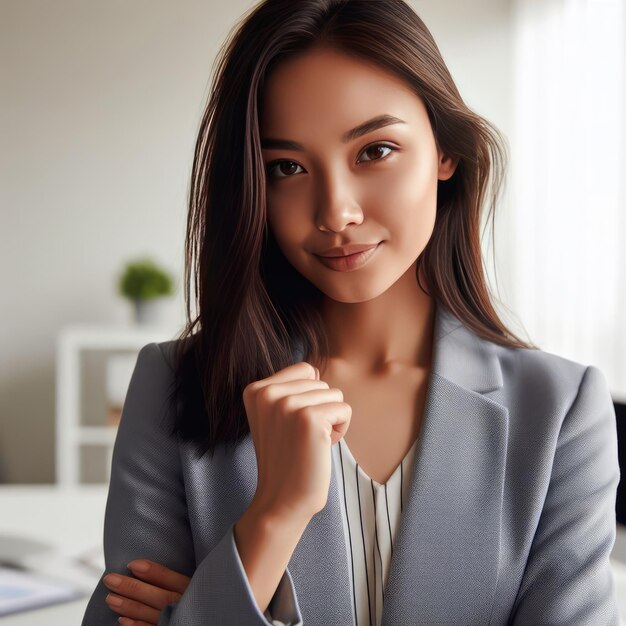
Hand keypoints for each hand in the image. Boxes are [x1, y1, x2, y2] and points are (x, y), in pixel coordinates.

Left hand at [103, 560, 190, 624]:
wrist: (203, 616)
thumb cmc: (194, 597)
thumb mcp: (195, 582)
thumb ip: (178, 577)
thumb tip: (146, 564)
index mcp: (191, 588)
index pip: (171, 579)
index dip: (152, 571)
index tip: (131, 564)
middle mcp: (183, 605)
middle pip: (157, 596)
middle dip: (132, 588)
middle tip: (110, 579)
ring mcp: (175, 620)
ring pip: (150, 614)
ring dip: (128, 606)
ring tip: (110, 598)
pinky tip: (122, 620)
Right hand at [244, 361, 351, 518]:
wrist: (281, 500)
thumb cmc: (286, 457)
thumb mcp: (275, 416)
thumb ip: (289, 390)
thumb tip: (315, 369)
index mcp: (256, 389)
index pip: (305, 370)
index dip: (308, 398)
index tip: (293, 425)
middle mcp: (268, 393)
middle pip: (321, 382)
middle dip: (320, 409)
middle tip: (301, 438)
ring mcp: (287, 404)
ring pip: (334, 394)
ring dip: (330, 420)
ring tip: (310, 442)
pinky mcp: (309, 418)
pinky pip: (344, 409)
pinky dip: (341, 429)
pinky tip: (321, 447)